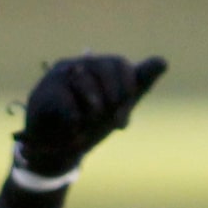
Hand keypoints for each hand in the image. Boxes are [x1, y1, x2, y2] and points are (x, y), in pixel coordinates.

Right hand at [16, 54, 167, 176]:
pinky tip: (73, 130)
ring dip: (93, 115)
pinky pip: (70, 108)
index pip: (120, 64)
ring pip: (88, 88)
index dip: (128, 89)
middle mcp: (79, 66)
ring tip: (87, 124)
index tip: (126, 114)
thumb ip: (139, 83)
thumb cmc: (90, 122)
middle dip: (115, 99)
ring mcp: (60, 77)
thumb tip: (164, 60)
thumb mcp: (119, 105)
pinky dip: (77, 126)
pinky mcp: (43, 94)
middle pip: (105, 69)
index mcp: (97, 67)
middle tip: (113, 122)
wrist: (57, 147)